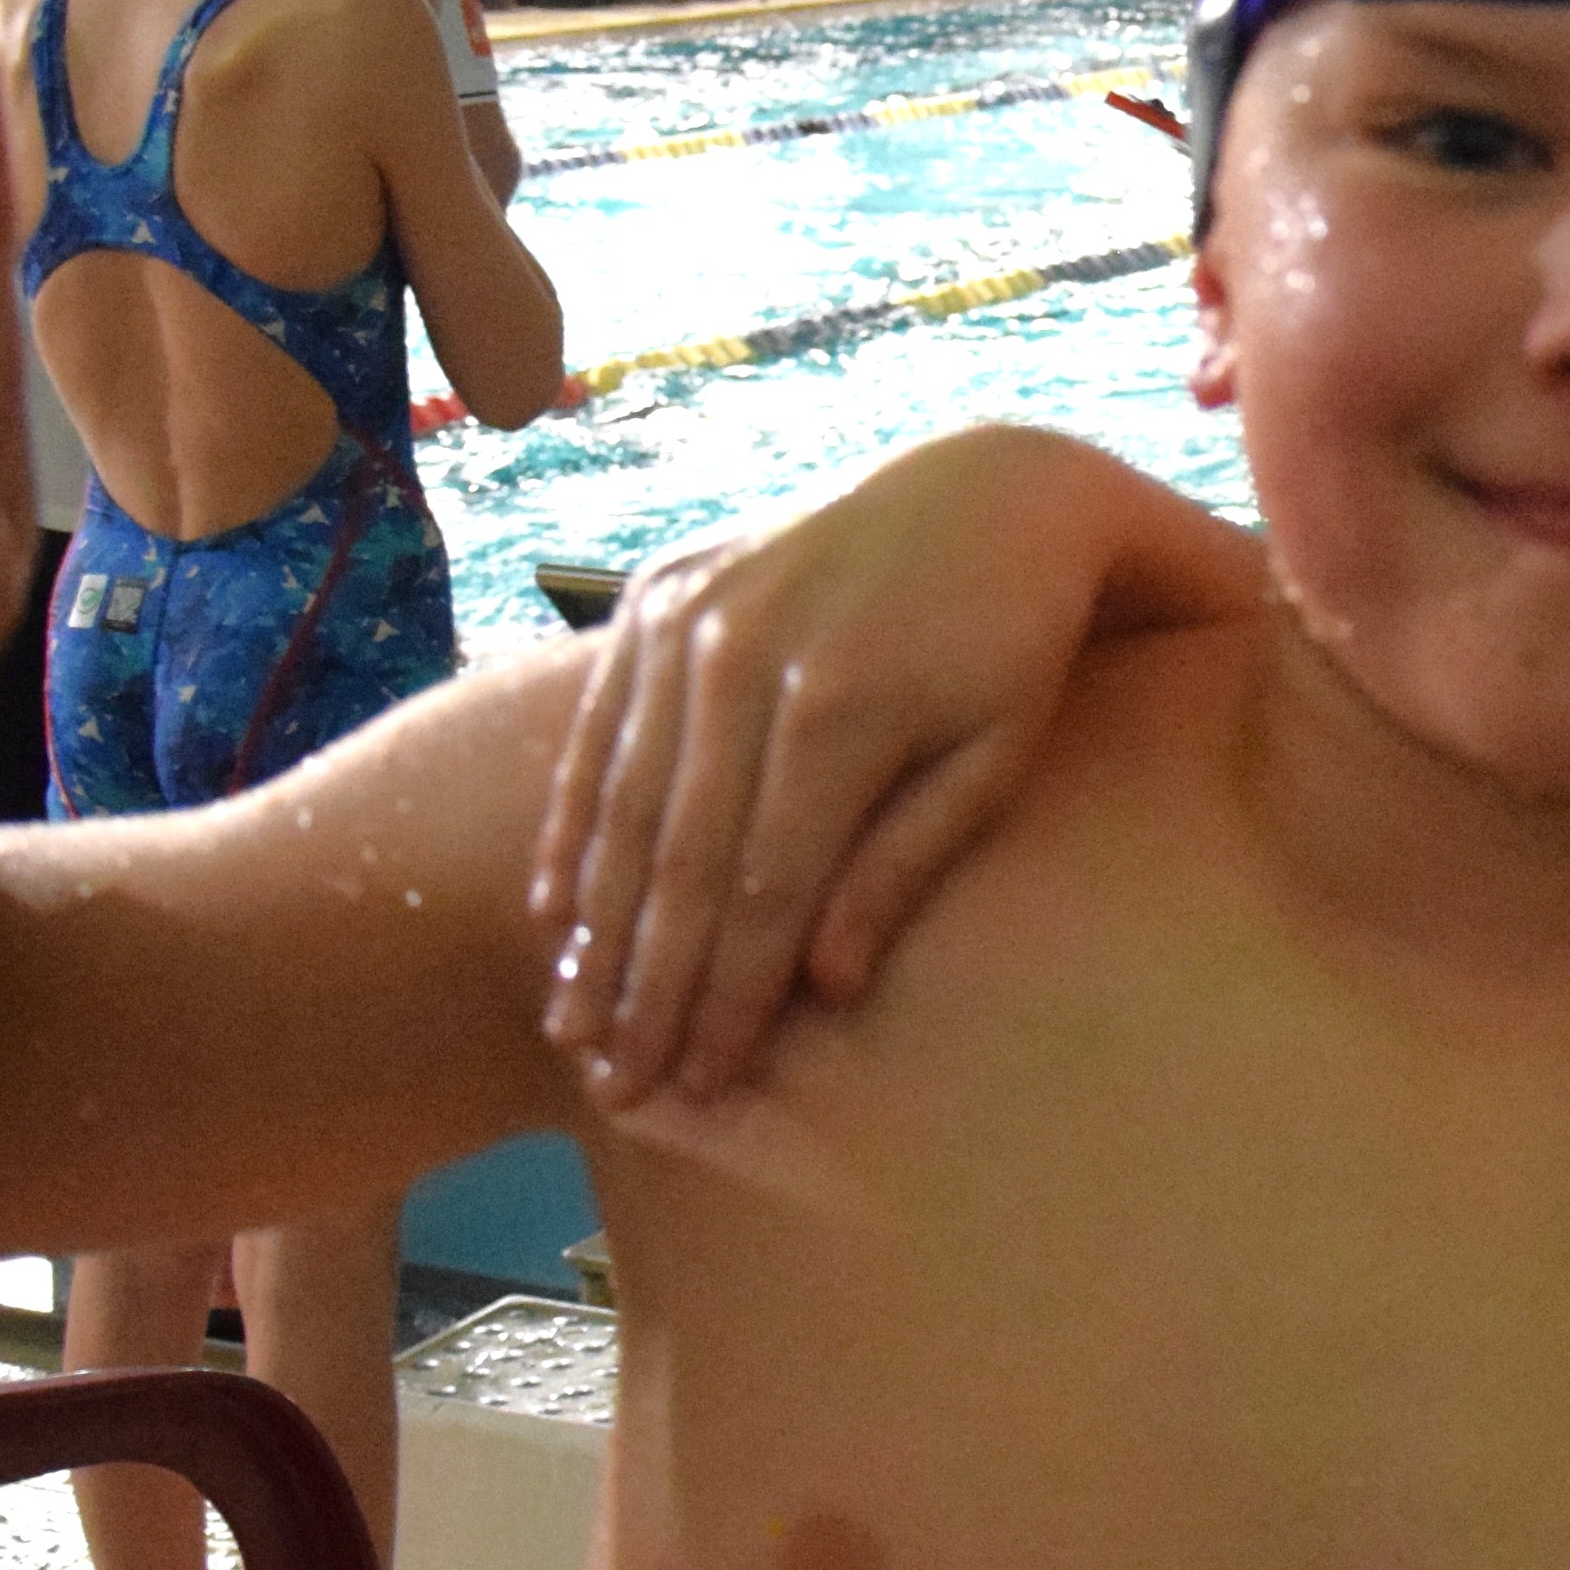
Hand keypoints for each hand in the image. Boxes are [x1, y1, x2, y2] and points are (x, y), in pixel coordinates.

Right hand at [528, 429, 1257, 1105]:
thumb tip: (822, 986)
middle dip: (644, 984)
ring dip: (593, 923)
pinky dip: (573, 824)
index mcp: (838, 706)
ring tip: (573, 1024)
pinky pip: (598, 728)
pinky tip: (554, 910)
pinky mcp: (657, 589)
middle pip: (680, 857)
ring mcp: (688, 615)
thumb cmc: (1016, 642)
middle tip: (618, 1086)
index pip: (763, 889)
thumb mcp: (996, 755)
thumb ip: (907, 862)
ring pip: (624, 800)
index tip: (701, 1085)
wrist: (991, 484)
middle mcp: (740, 656)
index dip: (726, 996)